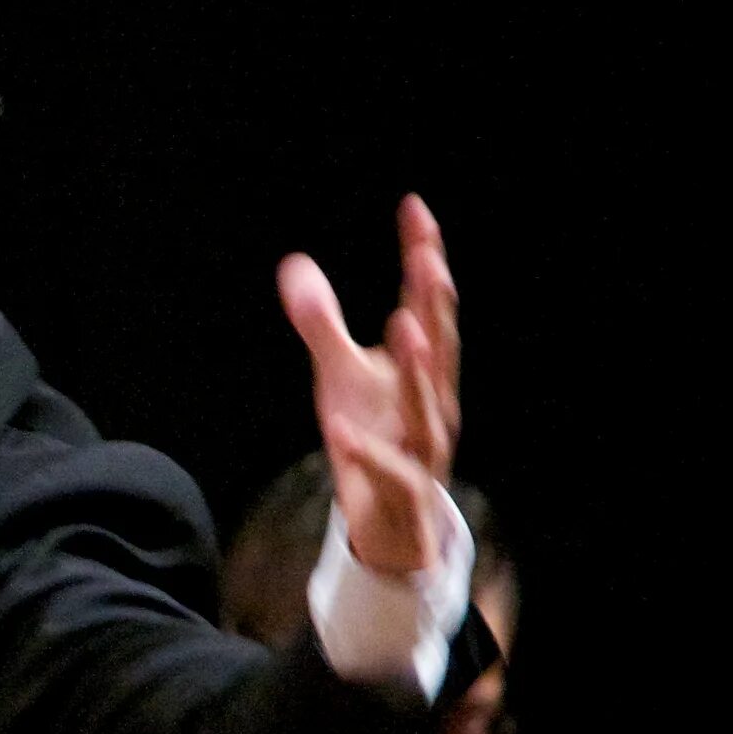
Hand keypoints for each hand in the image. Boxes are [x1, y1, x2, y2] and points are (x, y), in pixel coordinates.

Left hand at [277, 194, 460, 576]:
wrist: (395, 525)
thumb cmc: (376, 438)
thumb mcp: (342, 377)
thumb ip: (322, 324)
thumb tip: (295, 264)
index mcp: (422, 368)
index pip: (426, 304)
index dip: (423, 257)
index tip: (415, 209)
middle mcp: (432, 401)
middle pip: (437, 347)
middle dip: (434, 303)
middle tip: (427, 259)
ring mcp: (424, 447)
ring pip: (426, 406)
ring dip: (416, 368)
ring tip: (403, 325)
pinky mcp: (405, 491)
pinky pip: (390, 471)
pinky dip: (368, 453)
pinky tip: (341, 433)